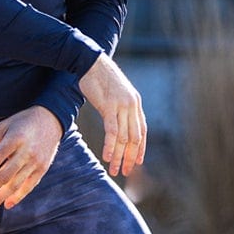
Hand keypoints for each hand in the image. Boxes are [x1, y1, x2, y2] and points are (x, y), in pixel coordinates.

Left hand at [0, 105, 63, 211]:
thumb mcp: (4, 125)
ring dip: (0, 197)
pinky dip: (18, 196)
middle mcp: (26, 153)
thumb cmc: (23, 121)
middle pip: (4, 176)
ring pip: (16, 184)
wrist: (52, 119)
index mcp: (14, 140)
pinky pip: (29, 186)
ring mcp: (35, 162)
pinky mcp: (42, 168)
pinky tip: (7, 204)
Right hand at [77, 53, 146, 177]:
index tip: (138, 162)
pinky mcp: (109, 106)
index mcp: (135, 104)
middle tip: (126, 172)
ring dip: (120, 156)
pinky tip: (107, 157)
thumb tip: (117, 119)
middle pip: (135, 138)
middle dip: (131, 157)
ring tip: (115, 169)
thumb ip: (120, 107)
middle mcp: (132, 106)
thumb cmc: (100, 78)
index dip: (141, 149)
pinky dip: (110, 146)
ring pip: (124, 138)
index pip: (142, 131)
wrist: (91, 62)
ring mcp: (121, 106)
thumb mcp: (115, 93)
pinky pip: (111, 131)